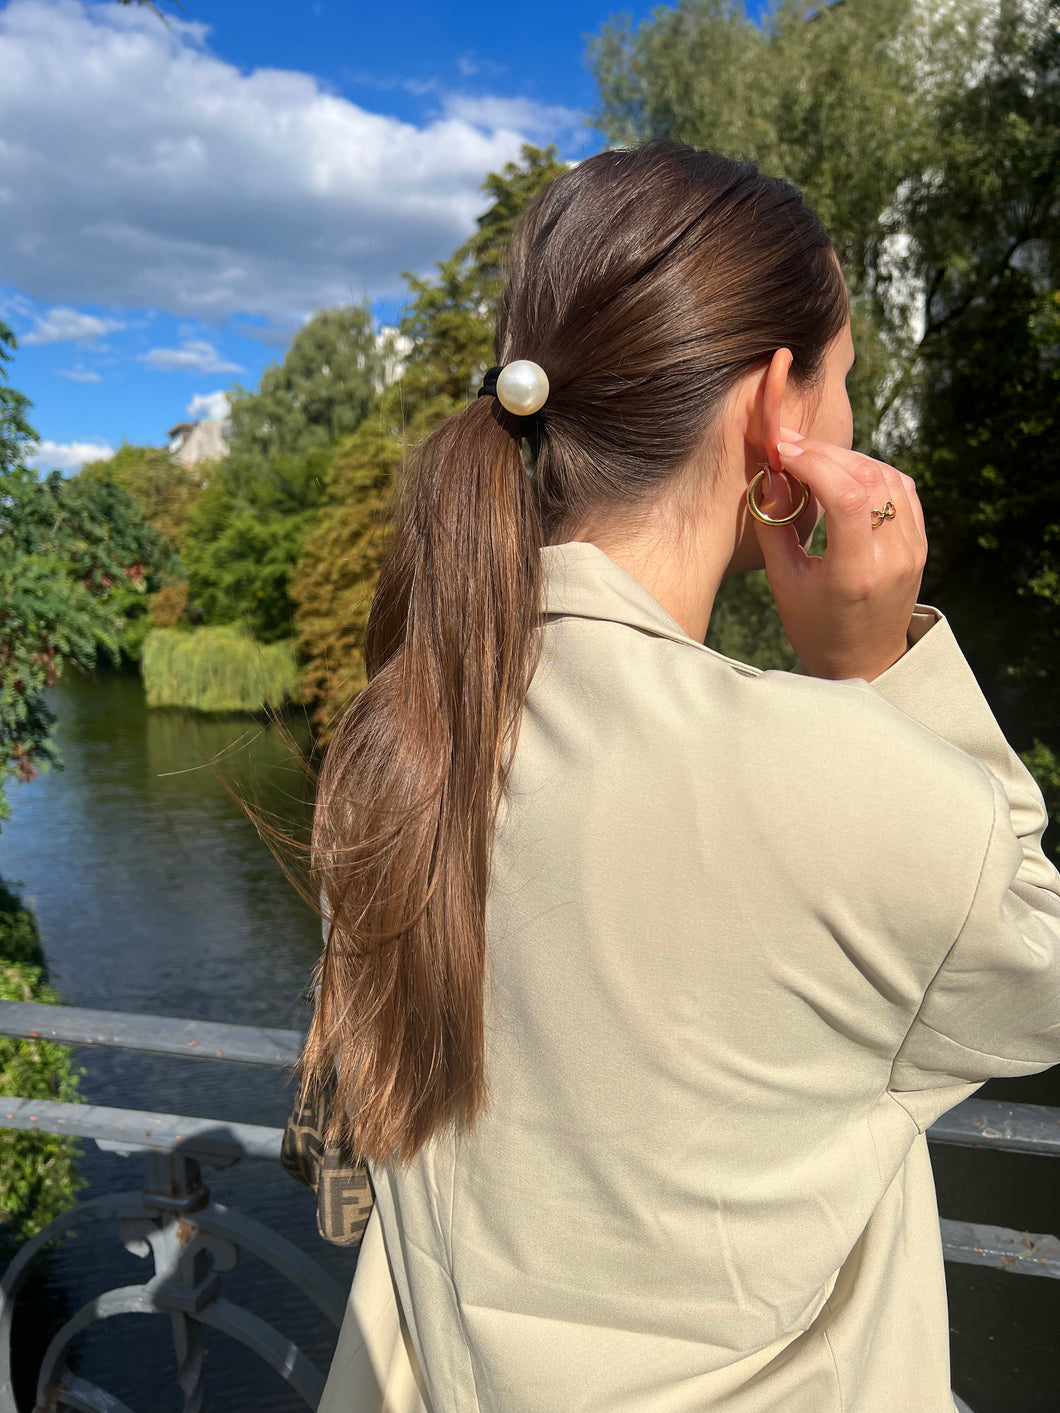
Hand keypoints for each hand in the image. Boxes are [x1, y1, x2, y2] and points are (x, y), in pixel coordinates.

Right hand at [751, 436, 926, 680]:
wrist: (865, 660)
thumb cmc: (816, 628)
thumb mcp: (783, 583)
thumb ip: (775, 527)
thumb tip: (771, 475)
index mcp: (856, 574)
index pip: (845, 496)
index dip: (813, 462)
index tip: (782, 452)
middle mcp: (892, 557)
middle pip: (866, 478)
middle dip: (824, 453)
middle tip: (790, 446)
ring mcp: (913, 548)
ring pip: (887, 475)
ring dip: (847, 457)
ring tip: (813, 457)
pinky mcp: (920, 542)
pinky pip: (901, 488)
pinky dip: (871, 470)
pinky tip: (843, 472)